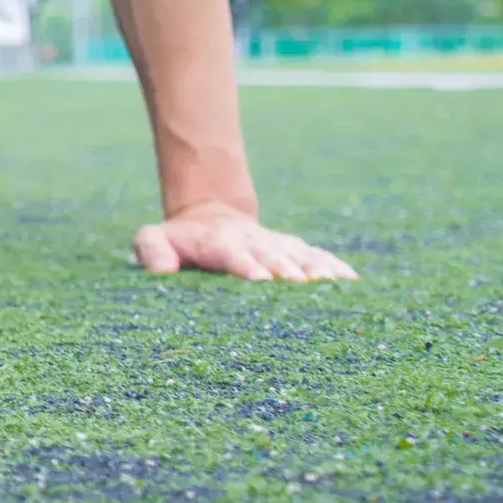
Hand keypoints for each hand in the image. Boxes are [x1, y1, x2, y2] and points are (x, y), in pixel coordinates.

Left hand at [132, 201, 357, 281]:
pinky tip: (351, 281)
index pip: (229, 253)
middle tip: (300, 284)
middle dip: (285, 268)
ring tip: (332, 283)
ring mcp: (274, 244)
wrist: (211, 217)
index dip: (245, 264)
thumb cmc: (179, 240)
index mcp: (216, 242)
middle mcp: (250, 241)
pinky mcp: (293, 248)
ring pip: (297, 254)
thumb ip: (151, 248)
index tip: (260, 279)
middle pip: (270, 254)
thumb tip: (161, 269)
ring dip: (314, 268)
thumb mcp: (154, 238)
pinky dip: (333, 266)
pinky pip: (316, 255)